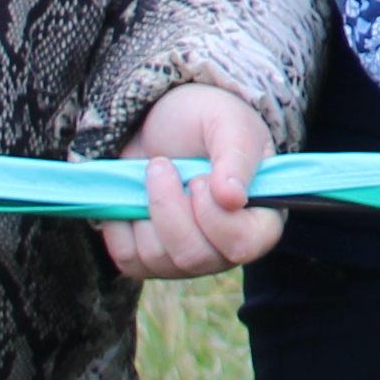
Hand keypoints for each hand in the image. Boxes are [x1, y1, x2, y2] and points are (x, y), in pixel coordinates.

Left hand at [108, 82, 284, 278]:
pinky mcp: (148, 260)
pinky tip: (133, 196)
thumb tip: (233, 198)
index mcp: (258, 218)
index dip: (215, 218)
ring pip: (159, 258)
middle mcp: (225, 248)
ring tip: (153, 174)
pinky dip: (121, 225)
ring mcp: (185, 259)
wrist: (159, 121)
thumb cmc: (203, 119)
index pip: (245, 245)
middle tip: (163, 165)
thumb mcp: (226, 121)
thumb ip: (236, 156)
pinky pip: (128, 259)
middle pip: (194, 256)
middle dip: (170, 207)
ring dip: (147, 209)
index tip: (197, 178)